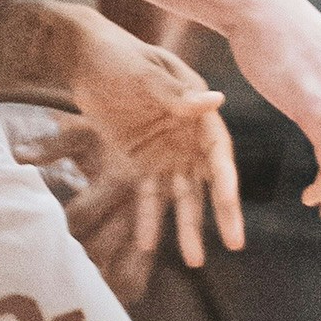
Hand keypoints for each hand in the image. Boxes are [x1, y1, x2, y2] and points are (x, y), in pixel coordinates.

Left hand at [52, 14, 240, 287]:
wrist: (85, 59)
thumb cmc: (121, 58)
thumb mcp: (148, 75)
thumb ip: (179, 95)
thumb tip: (217, 102)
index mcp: (198, 109)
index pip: (219, 149)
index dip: (227, 178)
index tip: (231, 204)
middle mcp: (188, 134)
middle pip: (209, 180)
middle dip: (222, 213)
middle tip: (235, 244)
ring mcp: (165, 151)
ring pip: (181, 196)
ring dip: (187, 227)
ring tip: (195, 262)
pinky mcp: (139, 162)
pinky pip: (147, 196)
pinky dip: (149, 220)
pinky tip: (148, 245)